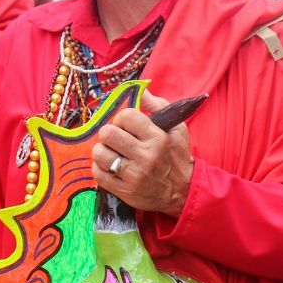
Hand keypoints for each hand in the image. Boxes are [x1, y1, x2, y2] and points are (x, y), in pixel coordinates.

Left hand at [91, 90, 193, 216]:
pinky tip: (111, 167)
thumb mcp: (177, 129)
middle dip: (109, 134)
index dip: (121, 119)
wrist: (183, 192)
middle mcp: (145, 156)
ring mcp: (134, 175)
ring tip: (112, 153)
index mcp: (157, 137)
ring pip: (100, 154)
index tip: (126, 127)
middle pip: (108, 134)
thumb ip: (159, 106)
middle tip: (116, 140)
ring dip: (102, 151)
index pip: (125, 116)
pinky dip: (101, 168)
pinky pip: (98, 174)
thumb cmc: (178, 157)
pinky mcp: (124, 191)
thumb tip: (142, 90)